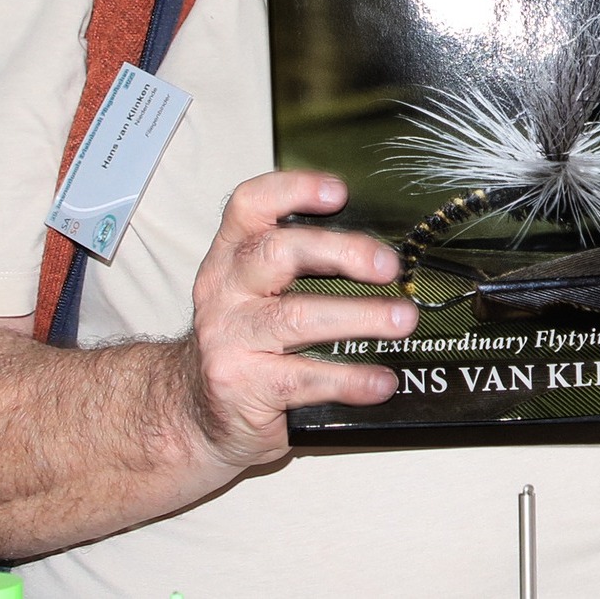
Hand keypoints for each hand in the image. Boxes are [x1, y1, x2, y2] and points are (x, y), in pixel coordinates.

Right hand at [184, 169, 417, 471]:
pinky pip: (305, 378)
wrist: (196, 410)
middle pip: (277, 252)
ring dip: (361, 316)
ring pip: (296, 316)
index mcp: (231, 253)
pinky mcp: (243, 386)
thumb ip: (302, 262)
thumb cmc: (246, 336)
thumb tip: (382, 249)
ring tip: (403, 318)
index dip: (294, 190)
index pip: (251, 204)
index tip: (339, 192)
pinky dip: (351, 378)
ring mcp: (230, 337)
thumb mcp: (256, 289)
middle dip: (341, 252)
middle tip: (388, 265)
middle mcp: (224, 288)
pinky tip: (382, 380)